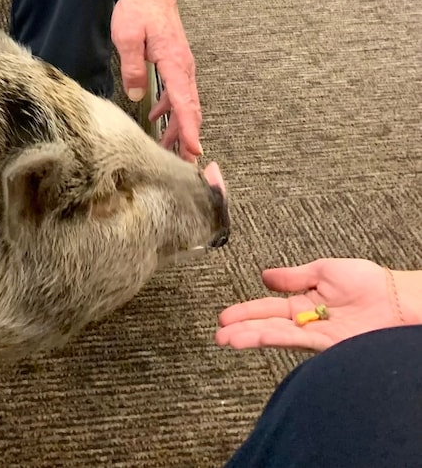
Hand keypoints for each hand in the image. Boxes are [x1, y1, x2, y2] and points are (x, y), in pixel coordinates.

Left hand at [112, 0, 200, 160]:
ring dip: (179, 127)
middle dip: (188, 138)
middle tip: (185, 166)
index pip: (185, 103)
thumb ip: (132, 66)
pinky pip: (178, 93)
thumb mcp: (127, 36)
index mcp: (174, 62)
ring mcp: (181, 66)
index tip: (193, 152)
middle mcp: (184, 67)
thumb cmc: (139, 9)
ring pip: (185, 103)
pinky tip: (157, 119)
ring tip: (170, 152)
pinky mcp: (175, 64)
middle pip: (190, 109)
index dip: (188, 130)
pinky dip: (172, 110)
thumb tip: (137, 96)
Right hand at [216, 259, 404, 351]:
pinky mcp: (329, 345)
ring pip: (277, 336)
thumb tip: (265, 277)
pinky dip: (275, 337)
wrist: (396, 299)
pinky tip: (258, 336)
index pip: (268, 308)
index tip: (224, 317)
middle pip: (268, 326)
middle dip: (242, 330)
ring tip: (228, 340)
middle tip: (218, 335)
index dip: (245, 311)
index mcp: (304, 303)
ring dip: (251, 337)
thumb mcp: (324, 270)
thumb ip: (294, 277)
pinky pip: (296, 340)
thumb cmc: (367, 282)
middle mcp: (307, 322)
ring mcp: (316, 335)